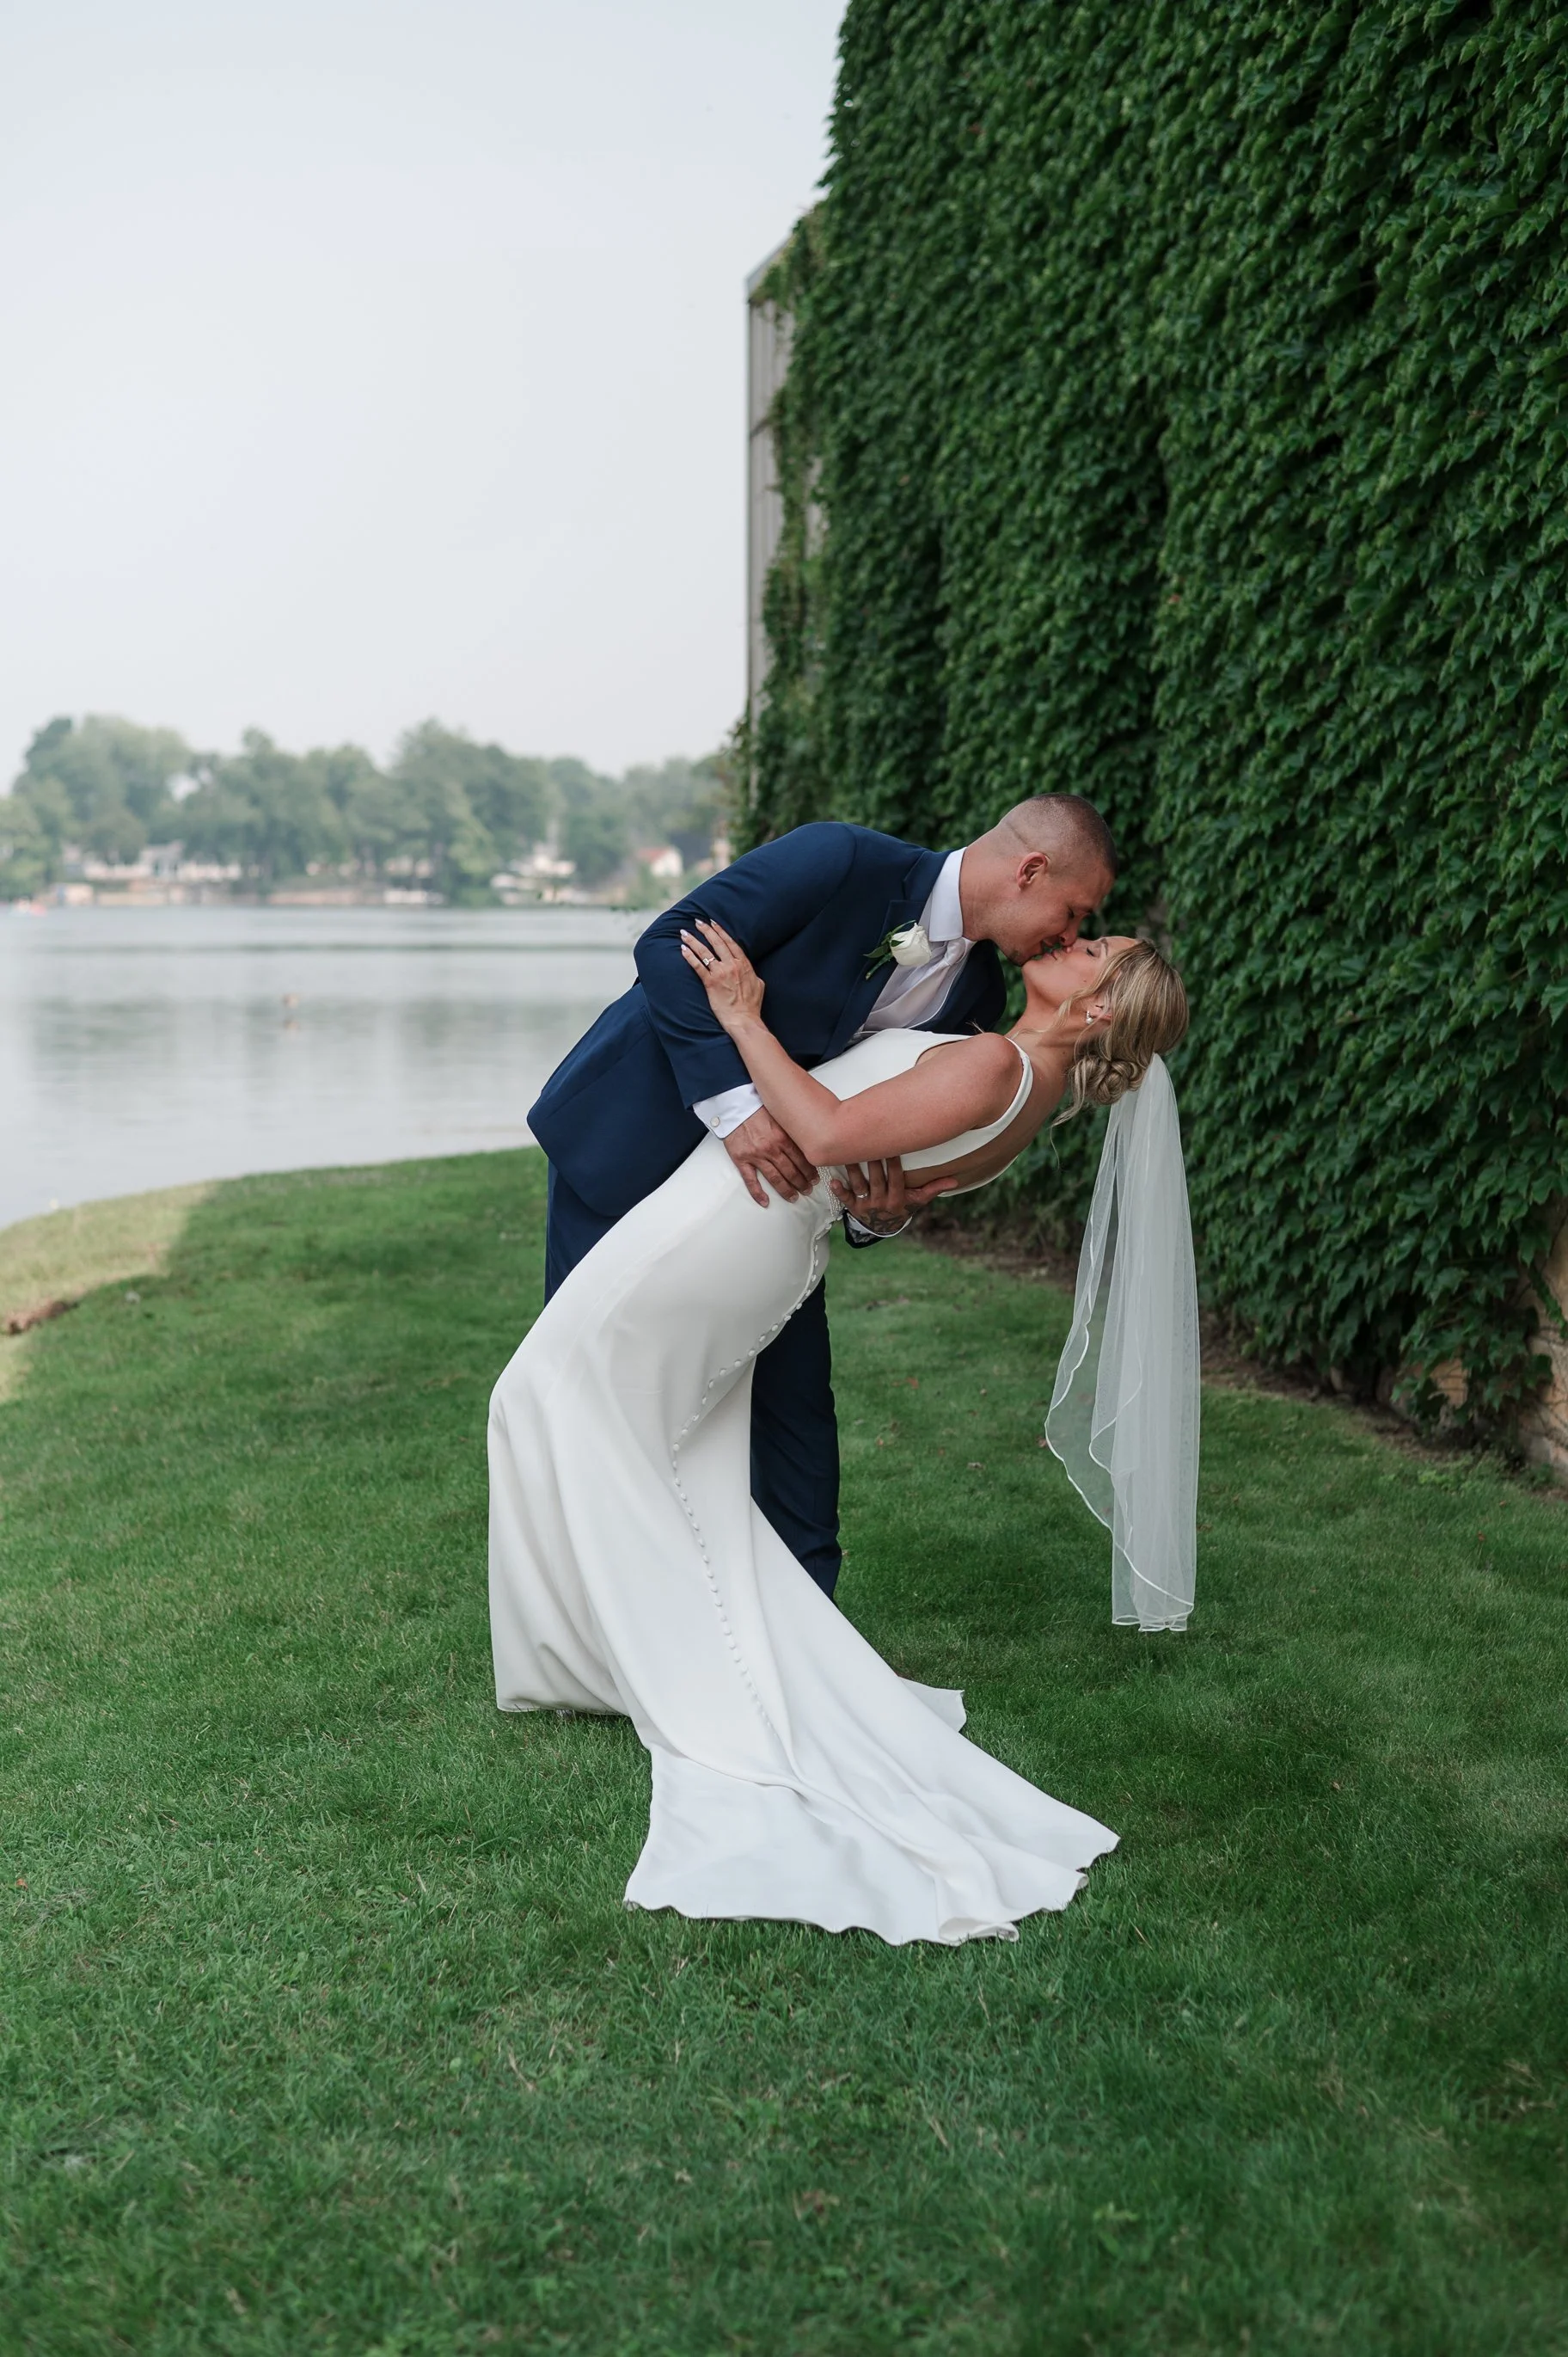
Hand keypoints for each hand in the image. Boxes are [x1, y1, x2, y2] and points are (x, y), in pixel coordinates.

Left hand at [680, 918, 763, 1033]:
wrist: (744, 1020)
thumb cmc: (752, 1006)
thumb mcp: (759, 986)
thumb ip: (753, 975)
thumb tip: (751, 973)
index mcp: (744, 965)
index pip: (731, 943)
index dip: (721, 931)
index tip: (713, 923)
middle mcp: (732, 965)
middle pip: (717, 943)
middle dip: (706, 930)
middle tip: (697, 921)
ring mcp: (721, 973)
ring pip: (705, 952)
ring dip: (694, 940)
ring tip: (684, 933)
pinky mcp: (711, 983)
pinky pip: (698, 966)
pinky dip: (689, 957)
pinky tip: (683, 950)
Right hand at [723, 1108, 817, 1207]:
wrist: (733, 1105)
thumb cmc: (755, 1107)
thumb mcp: (779, 1114)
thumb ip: (790, 1128)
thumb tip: (806, 1138)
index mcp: (782, 1136)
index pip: (801, 1159)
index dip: (810, 1171)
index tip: (815, 1177)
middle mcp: (771, 1148)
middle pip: (791, 1171)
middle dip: (802, 1182)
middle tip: (808, 1190)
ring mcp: (756, 1155)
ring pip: (775, 1178)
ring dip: (786, 1190)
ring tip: (794, 1197)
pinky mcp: (741, 1159)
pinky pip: (751, 1180)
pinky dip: (758, 1193)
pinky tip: (765, 1202)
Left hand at [831, 1157, 955, 1232]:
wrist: (884, 1227)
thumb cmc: (903, 1207)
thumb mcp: (918, 1200)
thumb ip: (934, 1188)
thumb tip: (955, 1181)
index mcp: (898, 1198)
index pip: (896, 1179)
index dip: (894, 1164)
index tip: (891, 1147)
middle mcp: (882, 1202)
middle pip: (876, 1180)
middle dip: (872, 1161)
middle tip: (867, 1142)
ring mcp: (866, 1205)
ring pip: (859, 1186)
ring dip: (853, 1171)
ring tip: (847, 1154)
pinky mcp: (853, 1207)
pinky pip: (845, 1200)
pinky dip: (839, 1191)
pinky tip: (833, 1181)